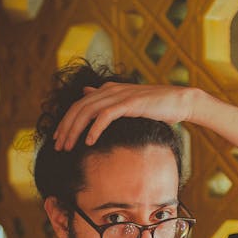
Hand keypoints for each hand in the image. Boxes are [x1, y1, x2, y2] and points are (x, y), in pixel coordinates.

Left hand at [53, 82, 196, 150]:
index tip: (58, 139)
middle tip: (58, 146)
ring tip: (69, 147)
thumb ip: (106, 100)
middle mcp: (110, 90)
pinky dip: (95, 129)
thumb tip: (87, 92)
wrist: (179, 101)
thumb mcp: (127, 102)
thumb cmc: (155, 106)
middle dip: (65, 128)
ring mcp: (120, 95)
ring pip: (88, 111)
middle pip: (78, 108)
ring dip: (75, 130)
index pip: (78, 105)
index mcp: (108, 90)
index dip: (65, 122)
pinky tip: (89, 142)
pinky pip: (106, 115)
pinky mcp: (130, 103)